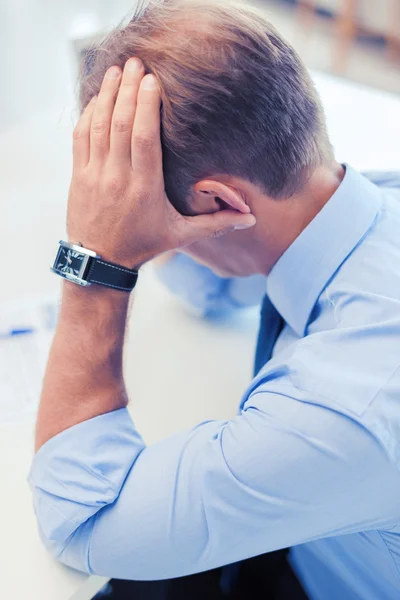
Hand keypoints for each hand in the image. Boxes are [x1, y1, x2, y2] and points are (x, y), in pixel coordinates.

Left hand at [67, 58, 255, 269]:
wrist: (100, 261)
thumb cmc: (143, 245)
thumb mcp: (180, 236)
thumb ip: (216, 224)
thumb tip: (251, 219)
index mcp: (145, 189)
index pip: (143, 139)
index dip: (146, 106)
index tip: (152, 81)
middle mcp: (118, 178)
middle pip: (120, 124)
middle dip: (128, 90)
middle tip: (137, 62)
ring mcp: (94, 175)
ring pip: (98, 126)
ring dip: (107, 94)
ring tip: (118, 70)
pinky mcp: (78, 175)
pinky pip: (80, 137)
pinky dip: (88, 113)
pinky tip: (98, 96)